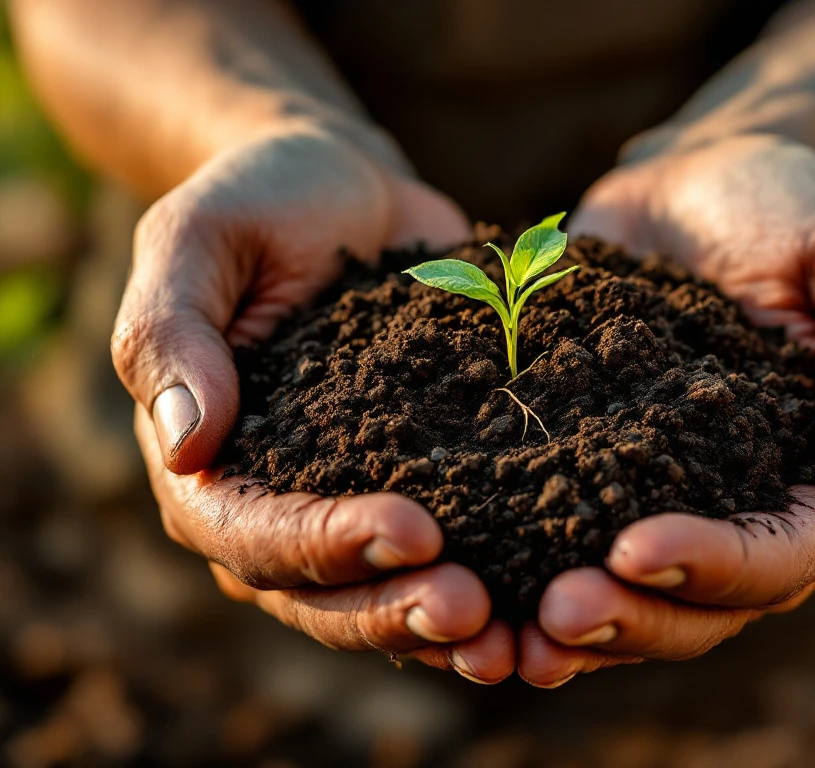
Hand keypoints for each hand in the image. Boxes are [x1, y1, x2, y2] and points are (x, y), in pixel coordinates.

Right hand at [112, 126, 513, 682]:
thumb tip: (189, 445)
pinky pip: (456, 550)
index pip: (254, 534)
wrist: (340, 189)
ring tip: (521, 636)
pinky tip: (554, 594)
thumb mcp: (196, 242)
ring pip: (391, 596)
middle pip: (326, 594)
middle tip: (475, 608)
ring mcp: (352, 502)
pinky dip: (499, 581)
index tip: (413, 531)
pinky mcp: (426, 482)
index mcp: (209, 465)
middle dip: (398, 609)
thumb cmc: (258, 204)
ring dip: (449, 628)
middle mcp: (277, 505)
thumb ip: (173, 335)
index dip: (327, 545)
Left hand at [519, 132, 814, 685]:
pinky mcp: (592, 468)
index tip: (636, 549)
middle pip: (701, 606)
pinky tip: (468, 582)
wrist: (700, 179)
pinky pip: (561, 537)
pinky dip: (522, 572)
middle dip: (633, 618)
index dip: (717, 567)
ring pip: (632, 596)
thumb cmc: (793, 212)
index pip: (786, 555)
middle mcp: (740, 507)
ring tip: (506, 634)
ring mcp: (661, 495)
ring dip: (576, 628)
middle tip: (557, 611)